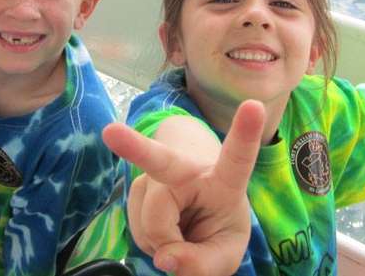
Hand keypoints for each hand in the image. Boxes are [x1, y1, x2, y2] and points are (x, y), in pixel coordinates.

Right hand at [102, 100, 264, 275]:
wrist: (196, 202)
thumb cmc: (217, 219)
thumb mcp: (226, 250)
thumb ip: (203, 264)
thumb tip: (164, 259)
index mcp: (223, 179)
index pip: (236, 158)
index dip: (244, 134)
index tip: (253, 105)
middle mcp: (186, 170)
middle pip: (160, 161)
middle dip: (134, 146)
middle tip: (111, 133)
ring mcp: (156, 175)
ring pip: (150, 224)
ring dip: (163, 244)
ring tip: (181, 235)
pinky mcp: (137, 186)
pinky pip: (137, 229)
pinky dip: (151, 242)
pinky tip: (165, 231)